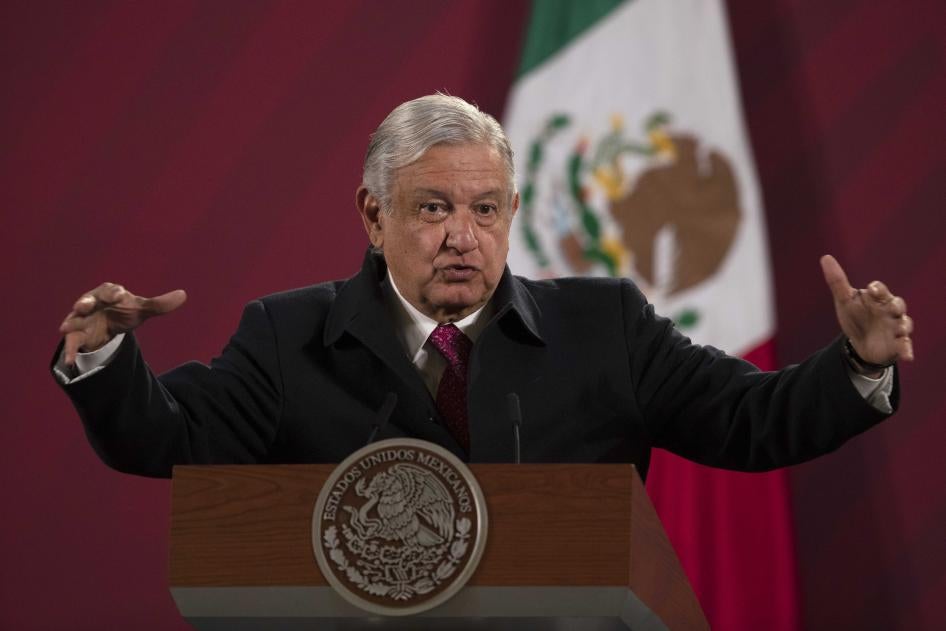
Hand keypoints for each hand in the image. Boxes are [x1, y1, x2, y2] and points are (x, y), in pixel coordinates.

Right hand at [59, 283, 186, 365]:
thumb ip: (160, 304)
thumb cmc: (124, 310)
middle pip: (87, 301)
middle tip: (83, 305)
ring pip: (74, 319)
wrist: (110, 324)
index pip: (111, 290)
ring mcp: (82, 319)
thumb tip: (184, 294)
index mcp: (109, 292)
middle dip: (85, 302)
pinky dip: (70, 352)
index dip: (114, 293)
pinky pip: (72, 343)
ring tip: (65, 328)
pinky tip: (70, 362)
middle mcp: (92, 303)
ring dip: (70, 323)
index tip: (120, 296)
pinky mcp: (78, 335)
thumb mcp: (142, 309)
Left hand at [820, 255, 913, 370]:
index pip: (880, 290)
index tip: (871, 289)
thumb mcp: (845, 301)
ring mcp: (896, 327)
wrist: (860, 343)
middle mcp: (890, 311)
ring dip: (903, 326)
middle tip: (891, 307)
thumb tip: (825, 257)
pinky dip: (907, 350)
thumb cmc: (856, 316)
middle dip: (895, 305)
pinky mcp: (898, 344)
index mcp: (878, 298)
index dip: (878, 289)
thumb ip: (837, 281)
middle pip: (897, 305)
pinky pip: (905, 346)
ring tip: (900, 330)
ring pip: (905, 324)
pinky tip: (907, 356)